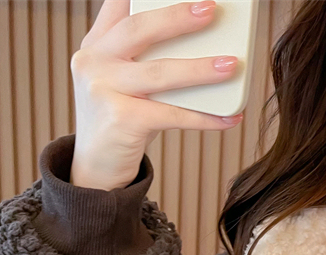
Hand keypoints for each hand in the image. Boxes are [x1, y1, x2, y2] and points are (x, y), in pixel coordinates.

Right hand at [71, 0, 243, 189]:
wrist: (96, 167)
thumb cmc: (121, 118)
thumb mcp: (125, 79)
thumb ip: (146, 55)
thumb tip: (205, 45)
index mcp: (96, 43)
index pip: (120, 5)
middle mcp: (93, 60)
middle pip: (140, 29)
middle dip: (177, 17)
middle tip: (211, 9)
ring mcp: (103, 89)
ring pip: (160, 73)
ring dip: (200, 70)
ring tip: (232, 65)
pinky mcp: (121, 120)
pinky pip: (172, 115)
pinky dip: (204, 117)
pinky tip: (230, 118)